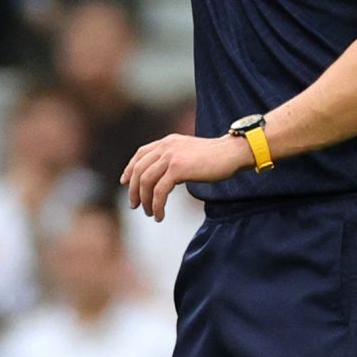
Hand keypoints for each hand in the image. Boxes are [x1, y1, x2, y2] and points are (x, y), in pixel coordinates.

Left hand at [121, 133, 249, 220]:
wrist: (231, 153)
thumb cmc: (216, 157)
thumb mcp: (190, 153)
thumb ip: (175, 159)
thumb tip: (165, 176)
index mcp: (167, 141)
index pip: (141, 154)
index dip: (130, 169)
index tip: (124, 183)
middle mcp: (165, 147)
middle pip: (138, 170)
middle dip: (133, 190)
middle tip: (134, 205)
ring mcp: (170, 157)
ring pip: (146, 182)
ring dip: (145, 201)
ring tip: (150, 213)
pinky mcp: (177, 169)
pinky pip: (159, 191)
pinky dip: (156, 205)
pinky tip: (160, 215)